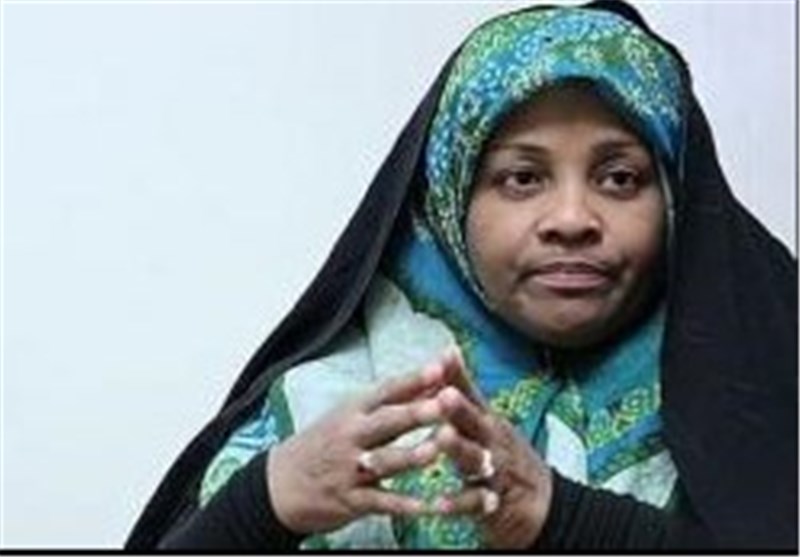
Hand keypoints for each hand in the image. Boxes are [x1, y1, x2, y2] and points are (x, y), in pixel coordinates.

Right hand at [267, 363, 448, 534]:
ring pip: (386, 461)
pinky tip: (429, 506)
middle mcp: (352, 436)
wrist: (280, 483)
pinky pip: (382, 502)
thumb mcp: (349, 414)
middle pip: (387, 422)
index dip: (413, 379)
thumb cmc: (325, 442)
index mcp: (354, 410)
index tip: (439, 367)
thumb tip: (434, 378)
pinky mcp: (351, 500)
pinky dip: (405, 505)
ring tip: (437, 451)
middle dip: (415, 412)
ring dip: (412, 456)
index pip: (387, 390)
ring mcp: (350, 468)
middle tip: (444, 402)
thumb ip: (393, 401)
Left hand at [432, 349, 552, 548]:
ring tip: (442, 437)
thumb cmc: (505, 454)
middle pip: (476, 421)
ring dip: (459, 448)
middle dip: (460, 408)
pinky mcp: (492, 505)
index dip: (457, 375)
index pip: (471, 392)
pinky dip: (457, 504)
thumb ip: (464, 388)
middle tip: (443, 394)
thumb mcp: (488, 418)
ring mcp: (494, 471)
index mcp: (487, 419)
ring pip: (476, 458)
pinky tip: (437, 504)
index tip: (443, 356)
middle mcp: (492, 440)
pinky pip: (474, 504)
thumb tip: (447, 350)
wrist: (544, 505)